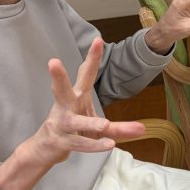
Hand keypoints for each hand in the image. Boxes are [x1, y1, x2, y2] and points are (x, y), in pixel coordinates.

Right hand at [0, 38, 144, 189]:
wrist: (46, 149)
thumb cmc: (73, 130)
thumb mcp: (98, 127)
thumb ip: (120, 128)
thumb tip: (142, 129)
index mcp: (76, 96)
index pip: (84, 74)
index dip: (91, 58)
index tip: (98, 40)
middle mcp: (66, 107)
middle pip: (62, 89)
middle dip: (58, 76)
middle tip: (53, 61)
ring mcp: (62, 124)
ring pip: (74, 122)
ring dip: (90, 123)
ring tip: (104, 125)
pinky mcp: (61, 141)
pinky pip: (80, 143)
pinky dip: (95, 145)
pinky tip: (109, 145)